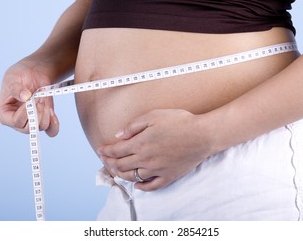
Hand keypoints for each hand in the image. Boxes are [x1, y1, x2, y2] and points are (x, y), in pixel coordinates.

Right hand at [0, 58, 58, 136]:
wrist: (34, 72)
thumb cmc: (19, 75)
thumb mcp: (13, 78)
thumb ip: (16, 88)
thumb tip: (25, 97)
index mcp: (4, 114)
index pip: (15, 122)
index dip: (25, 112)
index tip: (31, 99)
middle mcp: (17, 122)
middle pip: (29, 129)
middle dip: (37, 113)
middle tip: (39, 99)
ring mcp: (31, 122)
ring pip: (41, 128)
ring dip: (46, 114)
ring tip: (43, 100)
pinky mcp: (44, 120)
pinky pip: (51, 130)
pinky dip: (54, 124)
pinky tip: (53, 113)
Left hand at [97, 109, 213, 190]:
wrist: (202, 135)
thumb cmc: (179, 122)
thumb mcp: (153, 116)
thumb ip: (133, 126)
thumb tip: (118, 136)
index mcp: (140, 144)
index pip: (116, 150)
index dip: (106, 150)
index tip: (100, 150)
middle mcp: (146, 159)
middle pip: (121, 164)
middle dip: (109, 162)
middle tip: (104, 159)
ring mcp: (157, 170)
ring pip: (133, 176)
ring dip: (121, 174)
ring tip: (116, 170)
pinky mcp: (168, 176)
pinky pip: (151, 186)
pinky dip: (141, 186)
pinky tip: (137, 184)